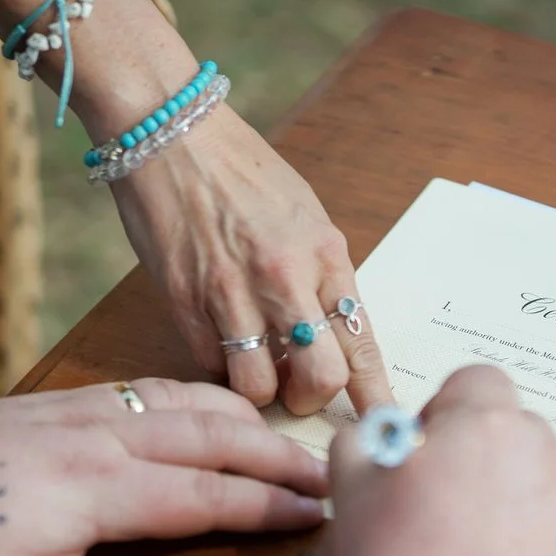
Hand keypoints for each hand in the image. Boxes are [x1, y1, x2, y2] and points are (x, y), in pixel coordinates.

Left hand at [0, 379, 327, 555]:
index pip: (208, 496)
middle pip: (212, 437)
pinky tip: (204, 408)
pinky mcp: (53, 401)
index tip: (324, 514)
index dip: (269, 506)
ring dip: (244, 418)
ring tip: (288, 437)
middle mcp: (99, 438)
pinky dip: (196, 396)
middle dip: (278, 454)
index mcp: (99, 488)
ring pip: (183, 401)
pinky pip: (147, 387)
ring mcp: (77, 411)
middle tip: (335, 469)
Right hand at [112, 106, 395, 418]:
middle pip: (320, 378)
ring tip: (253, 367)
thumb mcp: (304, 215)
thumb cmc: (240, 169)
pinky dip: (218, 364)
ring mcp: (231, 292)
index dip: (375, 395)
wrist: (171, 132)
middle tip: (299, 392)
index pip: (362, 342)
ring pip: (259, 385)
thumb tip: (331, 332)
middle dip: (311, 400)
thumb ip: (321, 274)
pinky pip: (209, 363)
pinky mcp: (182, 300)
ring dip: (260, 390)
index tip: (384, 422)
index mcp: (325, 253)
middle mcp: (284, 277)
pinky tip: (216, 338)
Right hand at [328, 366, 555, 555]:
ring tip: (464, 554)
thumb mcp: (348, 490)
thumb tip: (379, 437)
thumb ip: (363, 441)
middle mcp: (544, 460)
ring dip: (510, 503)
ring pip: (543, 487)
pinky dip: (532, 555)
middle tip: (438, 503)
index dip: (445, 409)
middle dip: (482, 454)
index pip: (478, 381)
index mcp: (486, 426)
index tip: (423, 449)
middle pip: (517, 432)